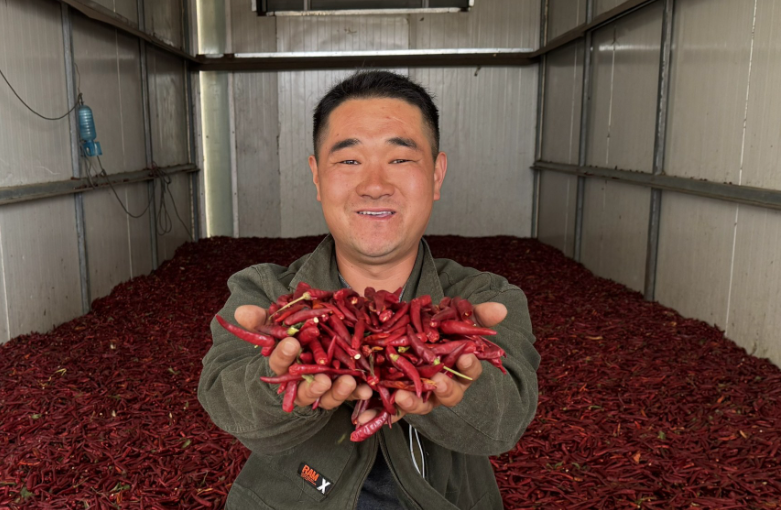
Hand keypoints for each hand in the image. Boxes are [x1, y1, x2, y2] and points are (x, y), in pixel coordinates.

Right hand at [235, 305, 371, 409]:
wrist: (306, 353)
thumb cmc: (289, 338)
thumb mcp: (276, 326)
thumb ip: (262, 320)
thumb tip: (240, 311)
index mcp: (284, 364)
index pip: (279, 362)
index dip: (283, 354)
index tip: (291, 343)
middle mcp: (300, 382)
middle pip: (304, 388)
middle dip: (313, 386)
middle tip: (322, 379)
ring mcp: (320, 389)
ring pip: (326, 396)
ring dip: (337, 392)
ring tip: (348, 383)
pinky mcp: (337, 391)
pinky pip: (348, 395)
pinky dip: (357, 393)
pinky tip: (367, 389)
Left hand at [356, 301, 506, 425]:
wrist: (400, 326)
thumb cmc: (432, 325)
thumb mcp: (450, 314)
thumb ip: (473, 314)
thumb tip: (501, 309)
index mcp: (458, 367)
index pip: (470, 371)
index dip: (469, 365)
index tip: (465, 355)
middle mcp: (441, 385)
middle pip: (449, 394)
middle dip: (445, 389)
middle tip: (438, 380)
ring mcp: (419, 393)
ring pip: (421, 405)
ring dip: (413, 404)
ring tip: (402, 397)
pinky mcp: (394, 397)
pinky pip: (389, 410)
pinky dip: (378, 415)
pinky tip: (364, 418)